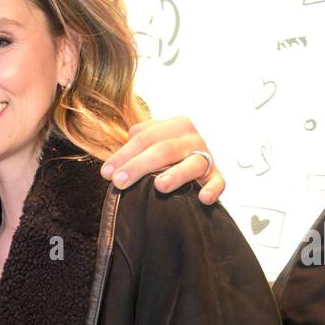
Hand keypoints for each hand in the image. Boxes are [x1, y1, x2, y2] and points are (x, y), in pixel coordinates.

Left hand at [101, 116, 224, 204]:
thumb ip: (132, 146)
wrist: (193, 159)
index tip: (106, 173)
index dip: (123, 155)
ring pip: (192, 163)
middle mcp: (191, 137)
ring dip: (176, 174)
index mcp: (173, 125)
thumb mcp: (149, 142)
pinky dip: (212, 189)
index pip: (144, 138)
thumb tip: (111, 168)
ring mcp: (206, 156)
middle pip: (164, 150)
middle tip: (120, 182)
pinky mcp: (216, 175)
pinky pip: (217, 182)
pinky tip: (203, 198)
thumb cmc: (165, 154)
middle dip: (139, 166)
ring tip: (160, 186)